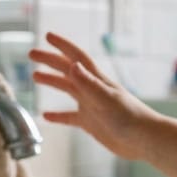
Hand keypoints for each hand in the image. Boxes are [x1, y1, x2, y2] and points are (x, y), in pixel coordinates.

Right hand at [29, 31, 157, 160]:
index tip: (47, 36)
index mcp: (97, 81)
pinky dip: (58, 116)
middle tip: (32, 54)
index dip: (62, 46)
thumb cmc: (130, 118)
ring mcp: (91, 106)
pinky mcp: (91, 123)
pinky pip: (70, 117)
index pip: (77, 58)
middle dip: (50, 60)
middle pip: (68, 70)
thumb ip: (88, 83)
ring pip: (68, 89)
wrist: (145, 140)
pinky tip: (46, 116)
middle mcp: (93, 90)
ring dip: (52, 82)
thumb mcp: (106, 99)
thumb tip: (71, 65)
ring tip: (35, 76)